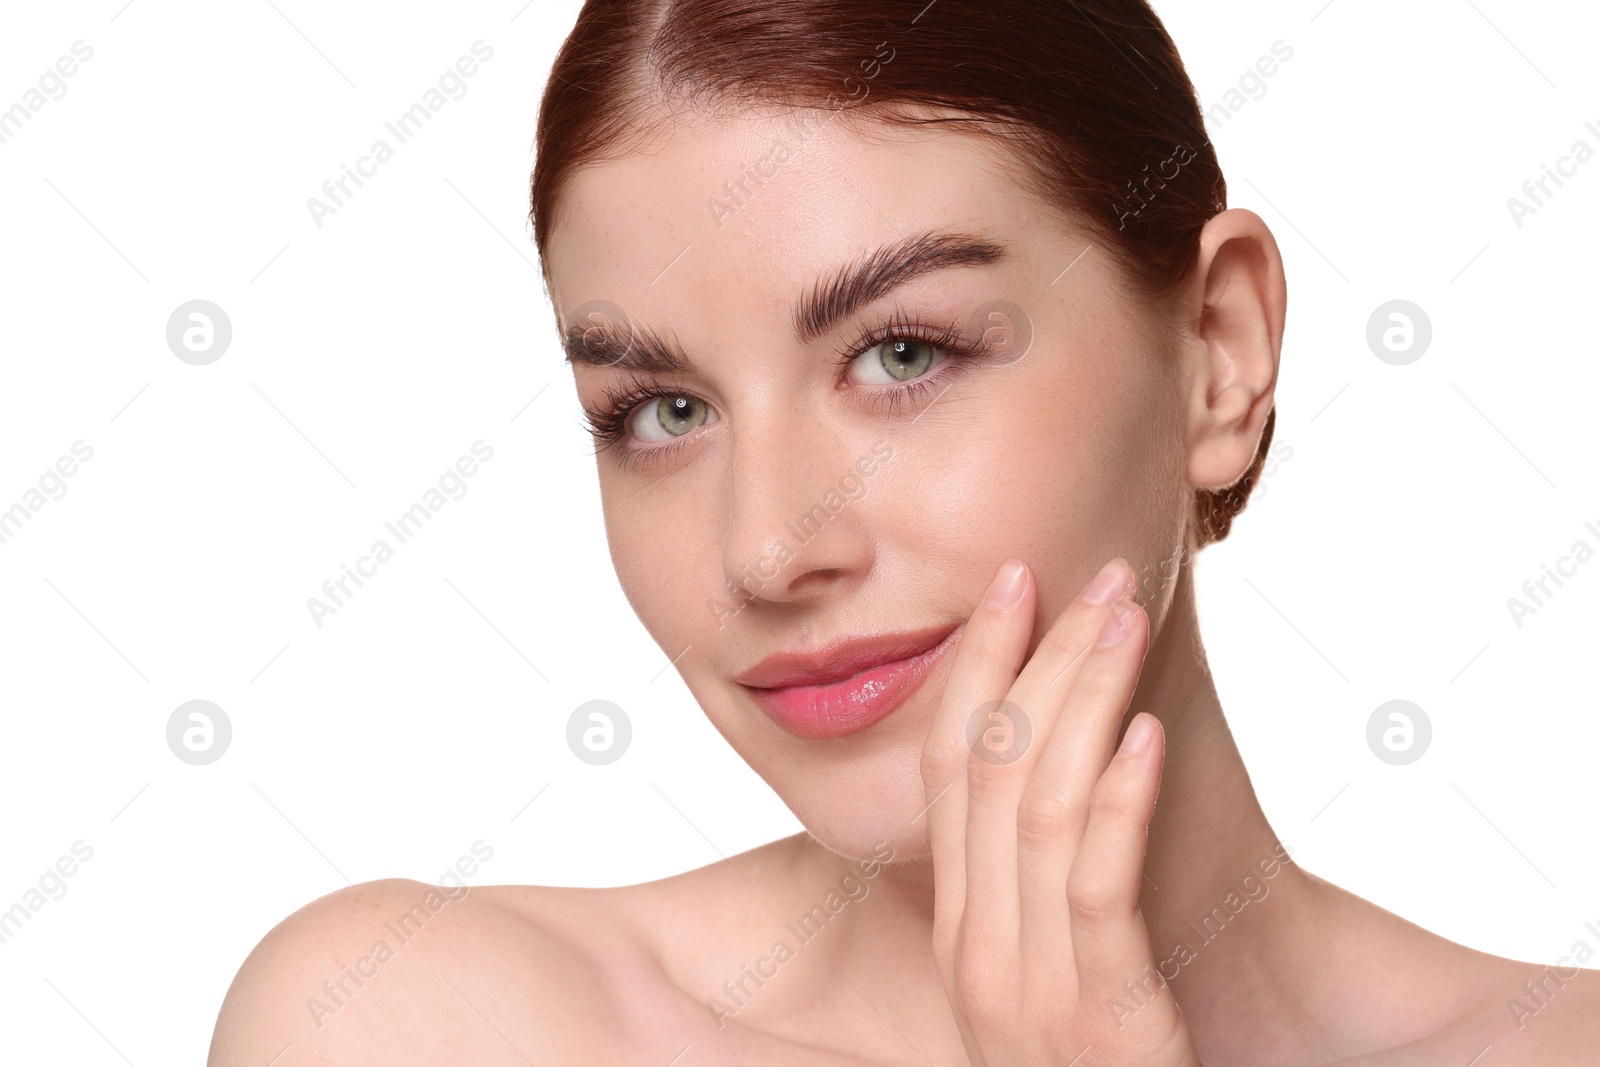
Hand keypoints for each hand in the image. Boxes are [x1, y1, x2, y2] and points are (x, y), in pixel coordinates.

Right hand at [920, 556, 1200, 1065]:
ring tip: (1126, 623)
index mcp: (956, 928)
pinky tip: (1148, 735)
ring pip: (1043, 808)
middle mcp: (975, 947)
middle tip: (1095, 578)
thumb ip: (1028, 891)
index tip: (1012, 584)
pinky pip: (1098, 888)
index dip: (977, 669)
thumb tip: (1052, 777)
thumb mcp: (1040, 974)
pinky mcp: (1100, 1017)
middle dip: (1042, 660)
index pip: (949, 770)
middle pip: (994, 771)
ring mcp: (1028, 985)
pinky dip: (1121, 802)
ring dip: (1084, 702)